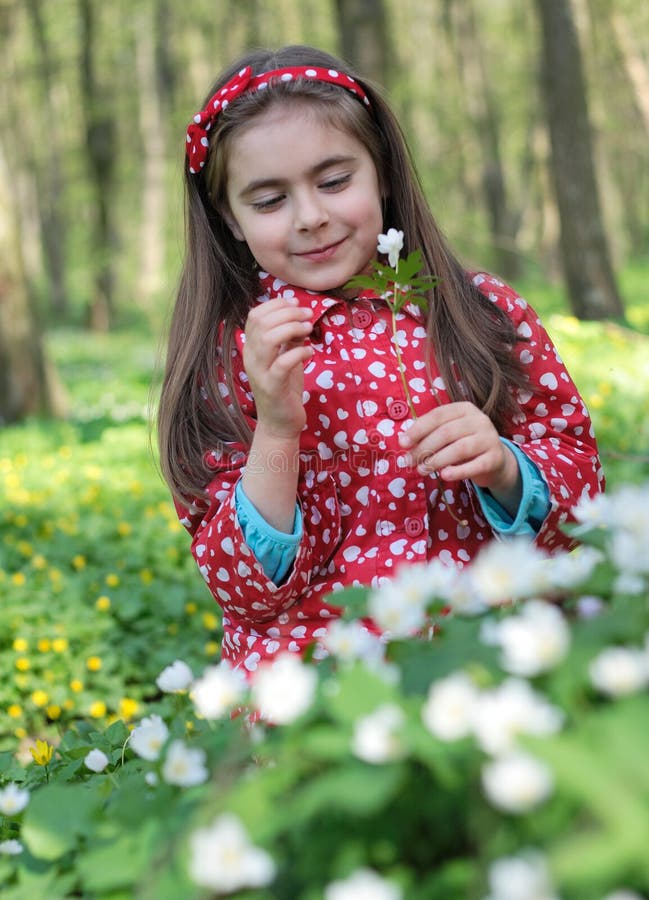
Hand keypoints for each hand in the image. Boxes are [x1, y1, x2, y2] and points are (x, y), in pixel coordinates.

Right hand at [243, 296, 313, 437]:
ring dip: (292, 328)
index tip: (297, 304)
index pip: (255, 315)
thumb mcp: (286, 357)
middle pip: (262, 323)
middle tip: (308, 315)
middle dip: (288, 313)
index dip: (276, 304)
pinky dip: (299, 353)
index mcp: (252, 348)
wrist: (280, 423)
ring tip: (308, 330)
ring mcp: (260, 373)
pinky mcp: (272, 387)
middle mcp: (251, 358)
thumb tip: (300, 315)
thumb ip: (290, 338)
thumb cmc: (284, 388)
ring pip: (268, 339)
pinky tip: (309, 353)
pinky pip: (282, 363)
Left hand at [397, 401, 520, 508]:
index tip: (402, 443)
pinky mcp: (496, 458)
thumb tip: (403, 441)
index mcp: (464, 409)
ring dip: (436, 461)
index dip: (418, 429)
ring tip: (422, 470)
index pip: (438, 415)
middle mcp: (479, 420)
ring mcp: (490, 438)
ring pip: (459, 449)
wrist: (495, 460)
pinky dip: (458, 471)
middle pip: (446, 433)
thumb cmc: (464, 443)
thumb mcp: (448, 434)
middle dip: (424, 448)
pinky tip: (444, 475)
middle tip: (409, 461)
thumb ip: (429, 433)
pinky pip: (475, 466)